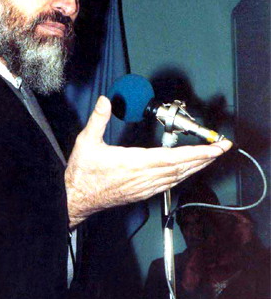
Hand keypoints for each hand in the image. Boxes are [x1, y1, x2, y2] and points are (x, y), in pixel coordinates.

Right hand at [65, 96, 231, 227]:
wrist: (76, 198)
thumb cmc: (83, 173)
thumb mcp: (86, 142)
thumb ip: (98, 119)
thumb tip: (106, 100)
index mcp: (133, 163)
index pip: (173, 158)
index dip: (196, 153)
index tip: (213, 148)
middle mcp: (142, 177)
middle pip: (181, 168)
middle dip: (204, 158)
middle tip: (222, 148)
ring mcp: (144, 187)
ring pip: (177, 177)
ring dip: (196, 167)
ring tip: (210, 157)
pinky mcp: (142, 193)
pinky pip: (168, 185)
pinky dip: (182, 176)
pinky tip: (187, 171)